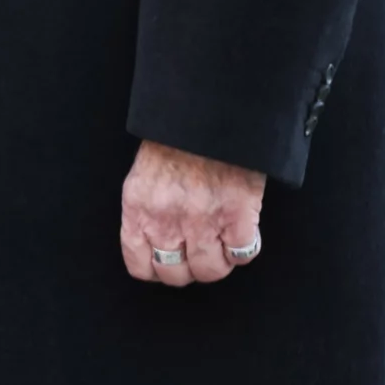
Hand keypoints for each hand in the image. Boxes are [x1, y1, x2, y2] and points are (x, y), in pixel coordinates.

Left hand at [120, 141, 265, 288]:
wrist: (210, 110)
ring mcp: (203, 221)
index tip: (170, 260)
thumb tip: (156, 243)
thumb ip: (147, 211)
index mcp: (138, 209)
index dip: (157, 269)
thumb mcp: (145, 175)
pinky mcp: (237, 216)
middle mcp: (167, 221)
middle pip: (176, 275)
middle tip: (200, 250)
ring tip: (224, 242)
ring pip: (211, 270)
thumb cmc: (176, 138)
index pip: (140, 266)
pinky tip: (243, 231)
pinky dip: (245, 247)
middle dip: (189, 267)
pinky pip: (243, 254)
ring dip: (219, 260)